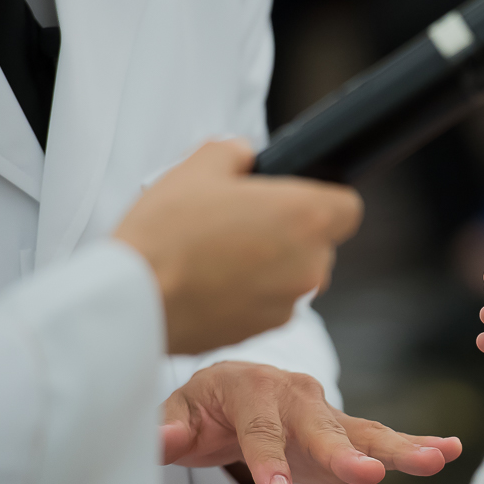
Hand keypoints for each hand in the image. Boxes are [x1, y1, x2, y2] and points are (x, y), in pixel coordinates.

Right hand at [114, 140, 362, 355]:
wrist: (135, 300)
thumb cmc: (166, 233)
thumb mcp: (197, 168)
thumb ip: (235, 153)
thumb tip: (245, 157)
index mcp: (304, 217)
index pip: (348, 208)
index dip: (324, 201)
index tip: (296, 199)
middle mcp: (309, 263)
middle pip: (319, 243)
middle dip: (290, 233)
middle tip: (242, 223)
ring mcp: (291, 301)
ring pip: (295, 275)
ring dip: (270, 265)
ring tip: (220, 253)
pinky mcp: (267, 330)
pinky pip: (271, 303)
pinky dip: (252, 294)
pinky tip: (213, 282)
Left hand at [160, 362, 462, 483]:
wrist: (230, 391)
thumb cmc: (202, 407)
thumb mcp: (178, 415)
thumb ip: (169, 429)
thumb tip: (165, 441)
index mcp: (250, 388)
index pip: (259, 429)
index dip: (267, 460)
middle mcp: (294, 393)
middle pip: (320, 426)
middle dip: (342, 451)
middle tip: (366, 473)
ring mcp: (325, 412)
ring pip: (362, 431)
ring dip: (399, 447)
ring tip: (436, 459)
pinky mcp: (346, 431)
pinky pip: (382, 438)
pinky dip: (416, 444)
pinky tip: (449, 450)